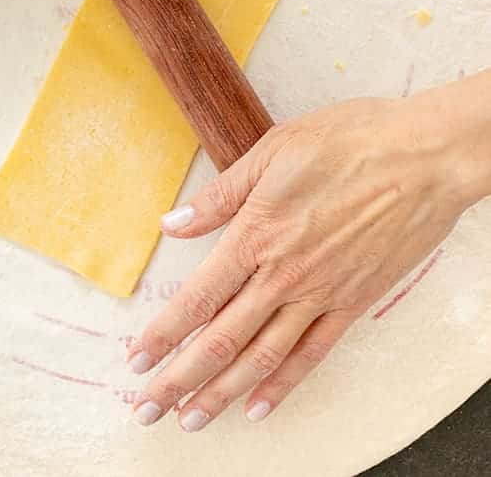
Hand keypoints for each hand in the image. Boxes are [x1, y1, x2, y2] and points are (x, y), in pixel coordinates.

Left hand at [129, 87, 484, 430]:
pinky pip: (313, 354)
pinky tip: (260, 406)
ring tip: (191, 419)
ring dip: (222, 393)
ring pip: (262, 356)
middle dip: (179, 379)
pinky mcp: (354, 301)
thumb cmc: (349, 140)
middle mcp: (284, 274)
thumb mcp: (274, 150)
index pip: (198, 296)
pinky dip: (284, 384)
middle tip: (148, 409)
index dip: (163, 333)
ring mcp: (321, 293)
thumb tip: (172, 224)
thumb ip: (221, 196)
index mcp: (258, 233)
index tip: (136, 359)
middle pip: (221, 338)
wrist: (423, 157)